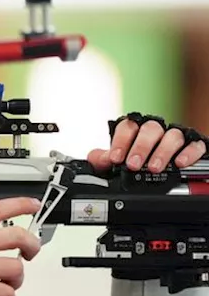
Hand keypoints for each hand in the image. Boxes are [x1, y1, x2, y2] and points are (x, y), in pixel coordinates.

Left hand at [86, 112, 206, 173]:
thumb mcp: (117, 160)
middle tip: (133, 164)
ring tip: (154, 167)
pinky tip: (180, 163)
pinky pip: (194, 145)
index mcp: (136, 131)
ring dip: (163, 151)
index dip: (120, 141)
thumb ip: (103, 159)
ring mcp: (174, 137)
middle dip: (141, 147)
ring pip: (172, 135)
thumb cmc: (136, 160)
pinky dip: (188, 152)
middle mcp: (156, 131)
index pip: (127, 127)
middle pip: (150, 129)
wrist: (160, 168)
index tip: (115, 158)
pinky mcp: (192, 145)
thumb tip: (101, 159)